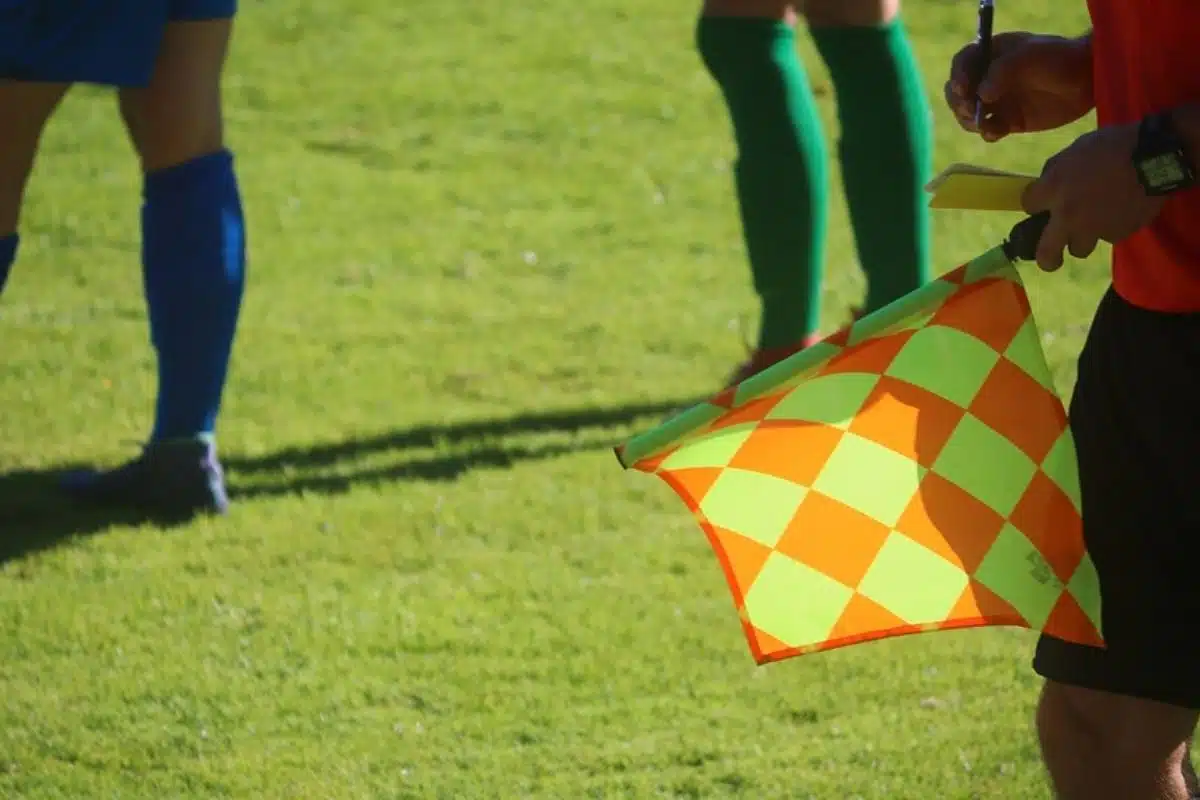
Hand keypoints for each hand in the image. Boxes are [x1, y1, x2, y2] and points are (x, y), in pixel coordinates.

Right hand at [944, 32, 1093, 141]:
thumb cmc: (1059, 59)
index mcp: (993, 55)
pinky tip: (996, 132)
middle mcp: (990, 78)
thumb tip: (981, 95)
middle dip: (959, 102)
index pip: (963, 62)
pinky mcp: (1009, 121)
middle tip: (971, 109)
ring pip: (968, 114)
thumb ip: (1002, 72)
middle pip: (958, 91)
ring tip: (982, 123)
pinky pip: (988, 130)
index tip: (963, 88)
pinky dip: (987, 133)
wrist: (1088, 80)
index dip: (957, 74)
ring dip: (969, 121)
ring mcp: (999, 101)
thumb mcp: (1030, 56)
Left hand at [1021, 123, 1164, 270]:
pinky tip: (1119, 212)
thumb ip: (1056, 169)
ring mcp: (1093, 229)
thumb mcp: (1076, 149)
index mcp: (1053, 189)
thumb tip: (1047, 182)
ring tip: (1093, 224)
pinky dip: (1110, 228)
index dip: (1035, 204)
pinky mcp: (1118, 234)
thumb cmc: (1112, 146)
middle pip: (1046, 254)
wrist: (1154, 157)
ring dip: (1083, 239)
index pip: (1028, 205)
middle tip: (1051, 256)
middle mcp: (1067, 216)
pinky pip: (1108, 237)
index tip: (1041, 204)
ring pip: (1080, 248)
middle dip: (1046, 258)